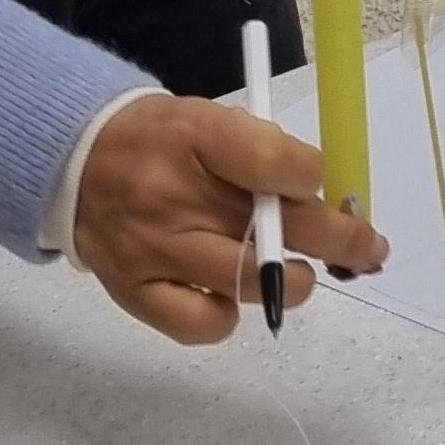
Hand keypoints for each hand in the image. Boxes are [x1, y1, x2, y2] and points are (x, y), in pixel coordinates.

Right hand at [72, 93, 389, 345]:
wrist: (76, 160)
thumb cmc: (164, 142)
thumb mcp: (211, 121)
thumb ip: (264, 153)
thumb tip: (326, 197)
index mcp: (195, 135)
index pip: (270, 159)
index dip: (310, 176)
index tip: (322, 184)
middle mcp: (171, 194)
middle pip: (276, 227)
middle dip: (340, 239)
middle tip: (368, 247)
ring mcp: (152, 248)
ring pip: (248, 281)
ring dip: (292, 282)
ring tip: (299, 274)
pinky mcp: (135, 291)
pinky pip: (201, 324)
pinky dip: (228, 317)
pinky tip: (234, 297)